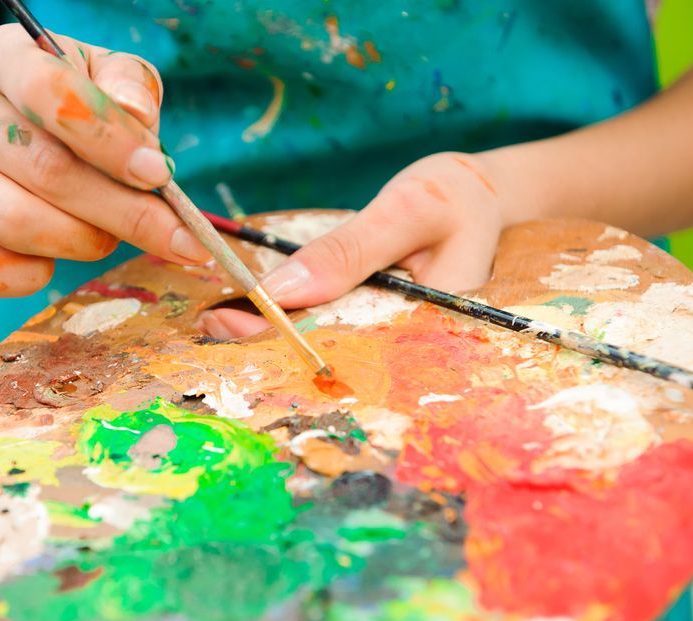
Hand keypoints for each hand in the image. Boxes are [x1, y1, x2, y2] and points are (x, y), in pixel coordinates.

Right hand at [0, 24, 207, 296]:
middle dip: (123, 211)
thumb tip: (135, 112)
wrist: (9, 131)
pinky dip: (30, 278)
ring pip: (16, 223)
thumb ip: (129, 86)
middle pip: (45, 170)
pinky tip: (56, 264)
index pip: (52, 94)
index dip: (112, 141)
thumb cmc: (78, 103)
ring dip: (84, 242)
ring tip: (110, 236)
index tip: (160, 175)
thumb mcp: (110, 76)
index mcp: (6, 58)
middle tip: (173, 233)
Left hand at [197, 151, 506, 337]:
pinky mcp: (377, 320)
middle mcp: (406, 347)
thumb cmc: (457, 196)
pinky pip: (333, 322)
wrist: (484, 197)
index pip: (341, 342)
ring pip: (327, 341)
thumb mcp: (408, 209)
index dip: (282, 337)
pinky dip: (297, 315)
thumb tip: (280, 289)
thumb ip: (348, 251)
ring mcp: (390, 336)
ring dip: (274, 332)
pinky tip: (256, 310)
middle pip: (329, 351)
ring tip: (218, 321)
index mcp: (427, 330)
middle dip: (268, 342)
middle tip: (209, 325)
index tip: (228, 324)